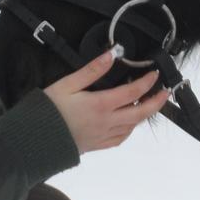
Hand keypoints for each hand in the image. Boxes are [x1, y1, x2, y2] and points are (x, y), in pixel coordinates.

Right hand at [44, 50, 170, 153]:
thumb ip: (92, 70)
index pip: (133, 93)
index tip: (155, 73)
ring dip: (143, 115)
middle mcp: (107, 123)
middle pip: (140, 113)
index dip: (147, 82)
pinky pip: (120, 139)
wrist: (34, 141)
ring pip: (132, 127)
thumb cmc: (48, 110)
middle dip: (156, 102)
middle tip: (166, 92)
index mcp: (101, 105)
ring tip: (147, 104)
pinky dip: (129, 130)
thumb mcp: (67, 84)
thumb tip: (112, 54)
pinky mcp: (96, 146)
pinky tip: (128, 124)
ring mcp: (102, 136)